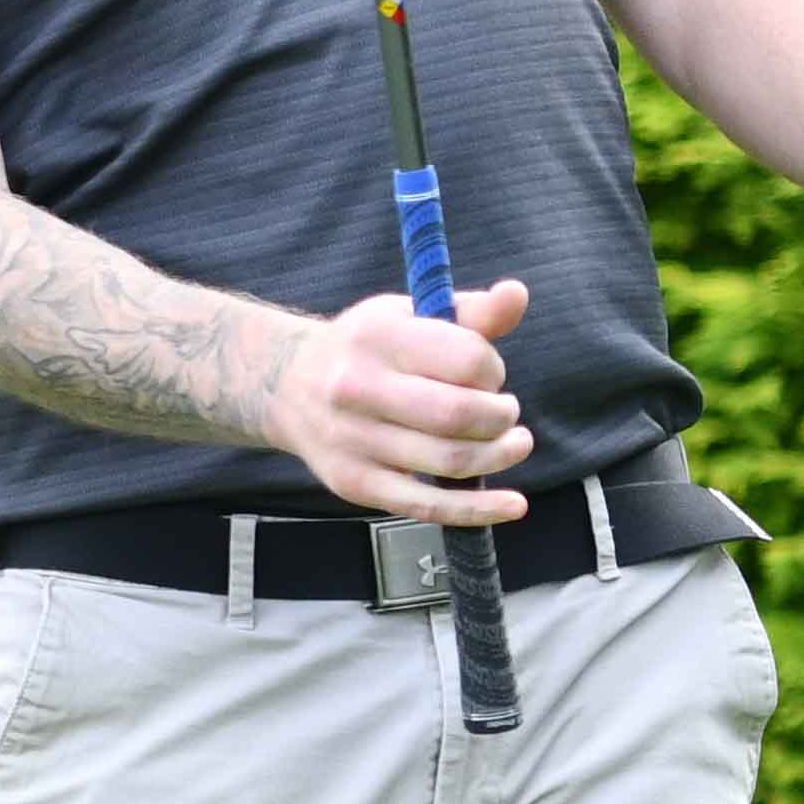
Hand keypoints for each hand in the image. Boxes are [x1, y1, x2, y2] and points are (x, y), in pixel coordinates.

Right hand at [272, 276, 532, 524]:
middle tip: (505, 414)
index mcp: (379, 337)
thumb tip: (517, 294)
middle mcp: (358, 387)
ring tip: (512, 444)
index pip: (466, 359)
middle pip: (459, 414)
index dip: (494, 370)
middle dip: (501, 417)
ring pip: (451, 460)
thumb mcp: (408, 314)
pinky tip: (514, 504)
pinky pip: (428, 505)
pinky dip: (479, 509)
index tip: (489, 374)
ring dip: (498, 455)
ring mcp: (354, 441)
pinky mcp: (356, 484)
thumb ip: (469, 311)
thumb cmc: (364, 348)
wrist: (287, 386)